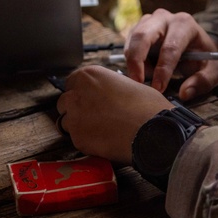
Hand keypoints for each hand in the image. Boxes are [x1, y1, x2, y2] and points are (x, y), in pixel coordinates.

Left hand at [56, 66, 172, 163]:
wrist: (153, 131)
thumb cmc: (147, 107)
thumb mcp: (128, 84)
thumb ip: (108, 87)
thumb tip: (106, 95)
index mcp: (89, 75)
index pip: (71, 82)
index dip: (81, 92)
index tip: (88, 99)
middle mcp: (77, 93)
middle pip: (65, 102)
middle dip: (76, 109)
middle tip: (93, 116)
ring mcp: (74, 117)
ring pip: (66, 122)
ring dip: (78, 126)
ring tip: (99, 130)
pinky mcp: (77, 138)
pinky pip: (76, 140)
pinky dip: (86, 141)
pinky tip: (103, 140)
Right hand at [124, 9, 217, 101]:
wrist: (197, 44)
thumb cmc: (205, 58)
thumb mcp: (214, 71)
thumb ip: (203, 82)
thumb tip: (185, 93)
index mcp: (185, 24)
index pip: (170, 48)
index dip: (162, 70)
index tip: (158, 89)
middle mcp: (165, 18)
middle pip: (142, 36)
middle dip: (136, 61)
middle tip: (138, 83)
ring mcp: (149, 21)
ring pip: (132, 40)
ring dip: (135, 62)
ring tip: (148, 78)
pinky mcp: (138, 28)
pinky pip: (128, 44)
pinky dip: (132, 60)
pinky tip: (145, 70)